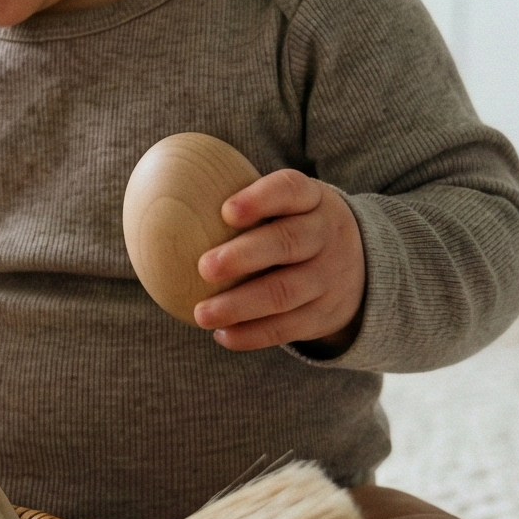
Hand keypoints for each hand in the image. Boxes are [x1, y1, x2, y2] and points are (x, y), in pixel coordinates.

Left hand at [191, 169, 365, 351]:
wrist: (363, 265)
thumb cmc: (295, 224)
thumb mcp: (287, 203)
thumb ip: (240, 198)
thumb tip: (155, 182)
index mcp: (312, 200)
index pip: (290, 190)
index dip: (260, 199)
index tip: (225, 210)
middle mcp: (326, 236)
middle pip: (288, 243)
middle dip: (245, 255)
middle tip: (204, 267)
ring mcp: (329, 277)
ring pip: (286, 292)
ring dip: (241, 305)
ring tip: (202, 314)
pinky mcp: (324, 313)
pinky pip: (288, 327)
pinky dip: (253, 334)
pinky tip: (222, 335)